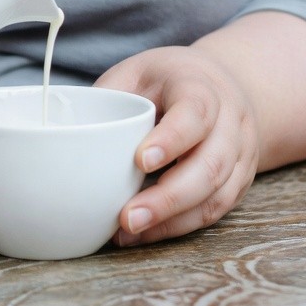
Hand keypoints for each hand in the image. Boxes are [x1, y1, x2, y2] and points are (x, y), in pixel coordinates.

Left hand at [94, 45, 260, 244]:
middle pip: (211, 164)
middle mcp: (231, 121)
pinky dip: (180, 226)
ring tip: (130, 232)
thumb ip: (108, 97)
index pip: (195, 112)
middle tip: (127, 217)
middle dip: (169, 197)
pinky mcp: (240, 181)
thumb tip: (64, 133)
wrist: (221, 85)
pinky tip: (147, 232)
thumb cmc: (167, 80)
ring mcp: (241, 153)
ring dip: (173, 219)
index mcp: (203, 86)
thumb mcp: (136, 73)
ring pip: (217, 194)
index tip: (139, 161)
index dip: (171, 139)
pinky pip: (216, 211)